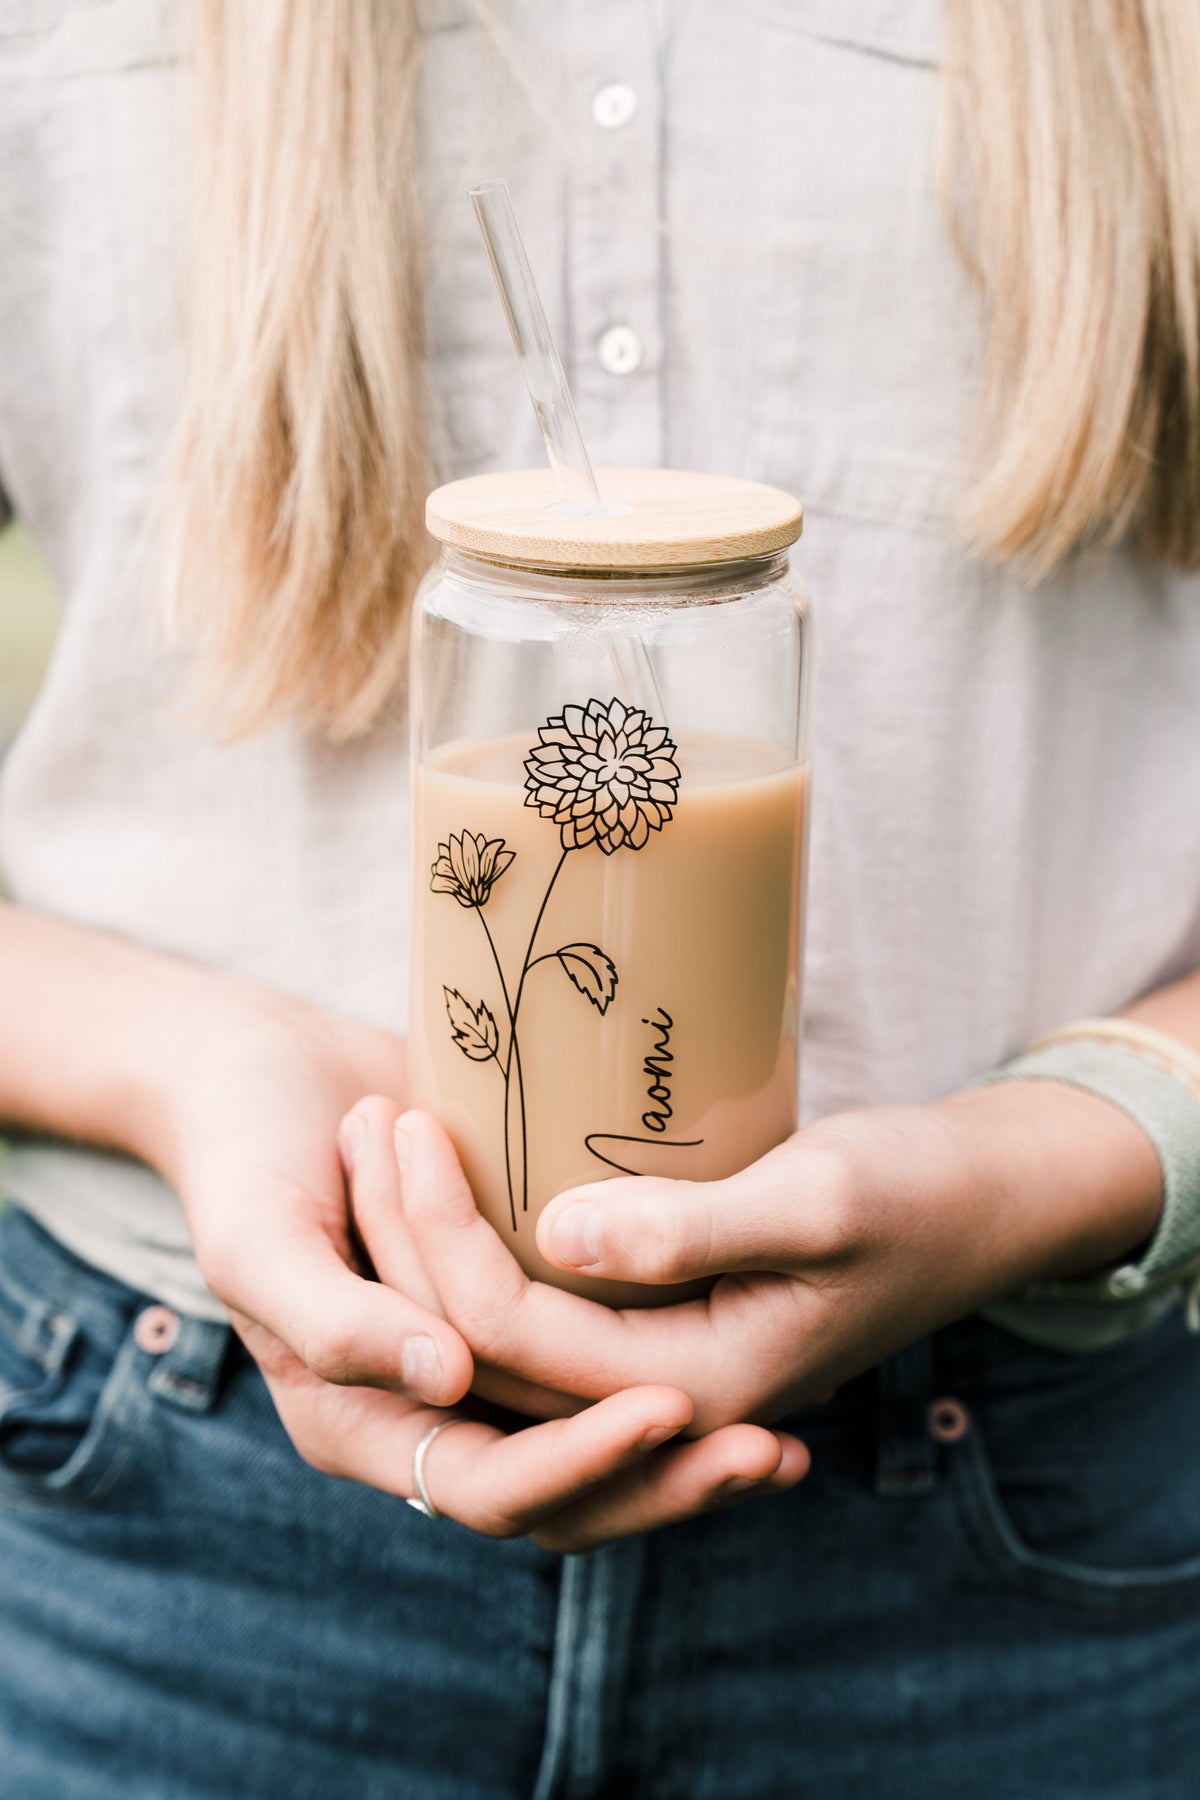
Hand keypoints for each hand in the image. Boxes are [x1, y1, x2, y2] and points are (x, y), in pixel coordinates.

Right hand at [161, 997, 806, 1547]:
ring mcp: (475, 1357)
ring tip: (789, 1442)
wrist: (260, 1067)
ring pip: (589, 1438)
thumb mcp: (259, 1238)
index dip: (580, 1463)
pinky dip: (660, 1372)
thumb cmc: (241, 1148)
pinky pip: (593, 1363)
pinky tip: (754, 1361)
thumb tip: (450, 1382)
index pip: (488, 1486)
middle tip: (772, 1454)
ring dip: (678, 1449)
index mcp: (358, 1421)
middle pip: (561, 1491)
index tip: (667, 1407)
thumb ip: (337, 1320)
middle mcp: (426, 1407)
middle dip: (664, 1482)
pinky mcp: (515, 1300)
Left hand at [395, 1080, 1162, 1431]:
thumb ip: (693, 1229)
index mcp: (698, 1387)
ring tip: (383, 1148)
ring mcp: (659, 1370)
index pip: (515, 1334)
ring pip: (501, 1341)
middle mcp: (664, 1399)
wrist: (980, 1206)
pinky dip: (483, 1256)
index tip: (405, 1125)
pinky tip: (451, 1185)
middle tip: (368, 1123)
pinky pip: (541, 1314)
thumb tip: (556, 1236)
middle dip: (409, 1247)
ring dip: (432, 1256)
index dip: (441, 1237)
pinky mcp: (659, 1328)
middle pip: (486, 1350)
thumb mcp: (817, 1200)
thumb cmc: (913, 1194)